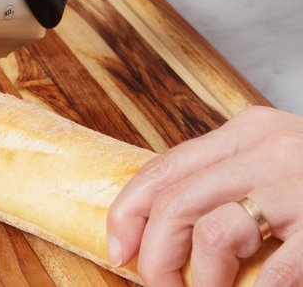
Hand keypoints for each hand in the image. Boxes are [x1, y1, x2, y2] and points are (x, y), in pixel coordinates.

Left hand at [107, 106, 302, 285]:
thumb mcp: (273, 163)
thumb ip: (224, 179)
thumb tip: (164, 227)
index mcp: (246, 132)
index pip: (161, 169)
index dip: (127, 215)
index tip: (119, 250)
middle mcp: (267, 149)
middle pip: (173, 204)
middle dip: (155, 257)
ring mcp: (297, 184)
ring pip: (210, 234)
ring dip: (201, 281)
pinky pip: (274, 268)